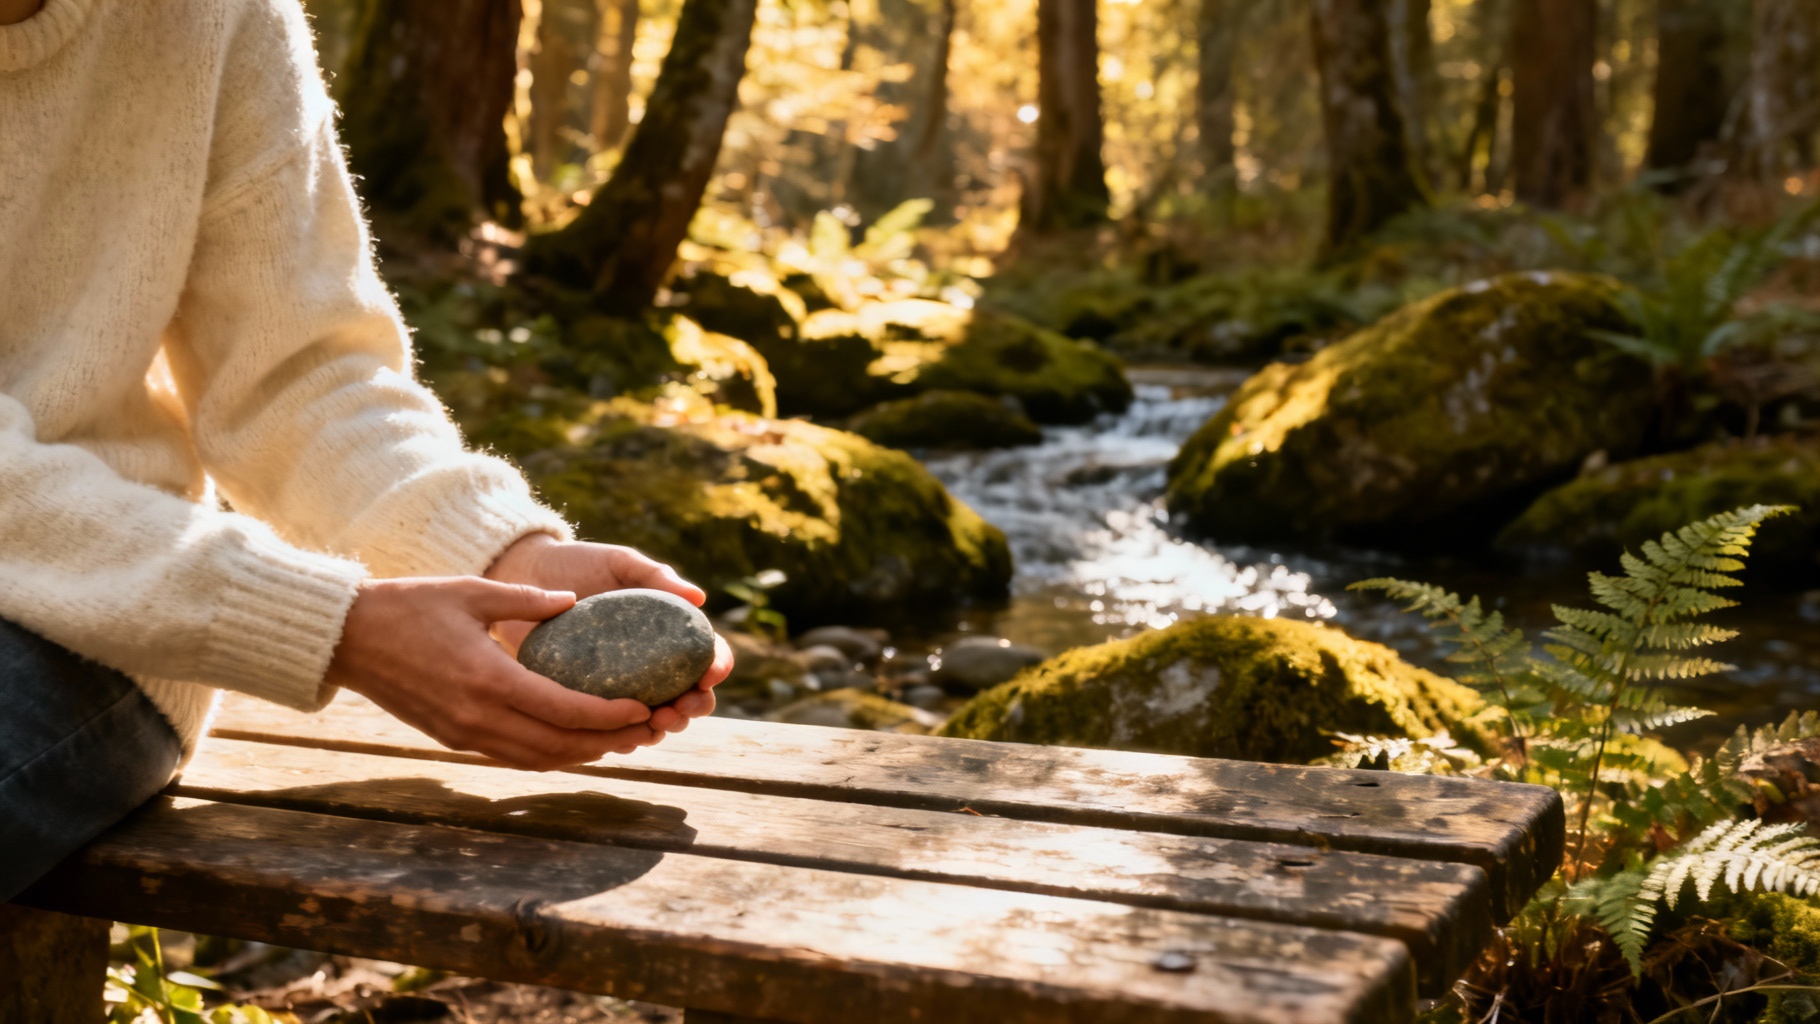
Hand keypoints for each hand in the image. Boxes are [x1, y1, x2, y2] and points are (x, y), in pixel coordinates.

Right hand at [326, 576, 661, 769]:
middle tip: (646, 731)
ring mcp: (463, 733)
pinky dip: (549, 754)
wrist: (347, 638)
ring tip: (620, 740)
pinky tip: (573, 741)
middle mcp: (477, 716)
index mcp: (487, 679)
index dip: (608, 716)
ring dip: (581, 754)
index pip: (563, 711)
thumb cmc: (409, 605)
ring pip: (537, 758)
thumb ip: (527, 600)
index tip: (643, 708)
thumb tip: (574, 601)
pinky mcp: (453, 738)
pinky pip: (512, 756)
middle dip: (607, 742)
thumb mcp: (471, 591)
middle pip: (558, 745)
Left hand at [485, 534, 730, 733]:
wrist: (525, 575)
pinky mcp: (588, 700)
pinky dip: (623, 738)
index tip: (709, 674)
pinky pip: (613, 730)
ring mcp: (622, 685)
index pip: (706, 653)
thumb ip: (655, 576)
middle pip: (691, 694)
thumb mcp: (618, 563)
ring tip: (653, 725)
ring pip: (657, 719)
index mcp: (669, 631)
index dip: (716, 666)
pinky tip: (620, 738)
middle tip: (678, 708)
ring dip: (663, 728)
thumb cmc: (577, 564)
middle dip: (694, 707)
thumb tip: (698, 597)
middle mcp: (652, 663)